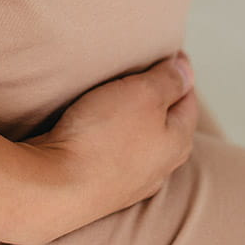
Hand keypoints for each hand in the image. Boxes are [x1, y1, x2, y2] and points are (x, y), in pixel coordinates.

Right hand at [22, 50, 197, 243]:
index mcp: (178, 142)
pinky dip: (109, 142)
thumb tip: (186, 70)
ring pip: (139, 144)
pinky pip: (112, 158)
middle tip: (142, 75)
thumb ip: (167, 80)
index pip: (187, 100)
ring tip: (114, 103)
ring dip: (131, 124)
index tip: (166, 54)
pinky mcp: (101, 191)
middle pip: (166, 125)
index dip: (179, 73)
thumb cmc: (101, 138)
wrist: (56, 188)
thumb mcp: (142, 94)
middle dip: (158, 100)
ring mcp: (130, 184)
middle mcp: (160, 168)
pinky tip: (94, 135)